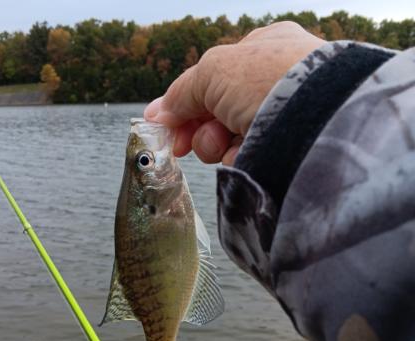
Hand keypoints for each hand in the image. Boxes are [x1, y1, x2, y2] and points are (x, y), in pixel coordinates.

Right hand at [144, 22, 324, 164]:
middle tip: (184, 145)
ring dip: (217, 145)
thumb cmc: (268, 79)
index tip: (164, 128)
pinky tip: (248, 154)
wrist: (318, 118)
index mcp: (262, 49)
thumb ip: (182, 92)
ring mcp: (283, 115)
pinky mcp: (287, 147)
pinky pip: (249, 154)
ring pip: (229, 137)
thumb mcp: (213, 72)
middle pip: (217, 112)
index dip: (184, 105)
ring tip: (227, 143)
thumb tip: (156, 113)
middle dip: (199, 130)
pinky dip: (240, 157)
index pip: (212, 80)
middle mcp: (274, 80)